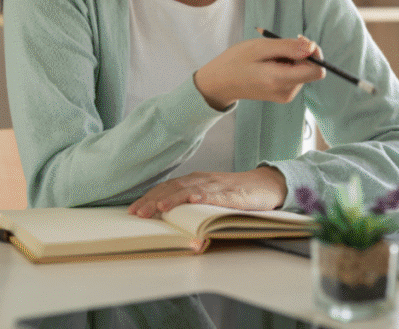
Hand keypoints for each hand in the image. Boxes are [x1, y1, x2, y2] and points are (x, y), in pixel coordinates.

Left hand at [127, 167, 287, 217]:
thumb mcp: (210, 196)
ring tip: (159, 206)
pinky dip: (204, 196)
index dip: (149, 197)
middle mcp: (203, 180)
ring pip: (191, 190)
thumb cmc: (235, 193)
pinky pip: (216, 194)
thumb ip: (191, 203)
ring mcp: (217, 185)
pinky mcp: (233, 193)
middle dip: (153, 200)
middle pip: (173, 188)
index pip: (167, 188)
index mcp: (195, 181)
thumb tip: (166, 218)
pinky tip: (195, 200)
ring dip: (174, 198)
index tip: (132, 210)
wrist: (266, 184)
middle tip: (137, 213)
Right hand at [194, 35, 323, 109]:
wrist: (219, 83)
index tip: (298, 41)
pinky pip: (295, 75)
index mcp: (280, 81)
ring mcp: (286, 95)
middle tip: (277, 46)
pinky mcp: (283, 94)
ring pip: (303, 71)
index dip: (314, 53)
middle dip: (300, 54)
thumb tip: (313, 47)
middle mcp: (287, 92)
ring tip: (269, 57)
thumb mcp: (260, 47)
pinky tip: (270, 64)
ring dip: (292, 58)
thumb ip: (288, 47)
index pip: (317, 71)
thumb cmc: (236, 61)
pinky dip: (287, 65)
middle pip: (311, 69)